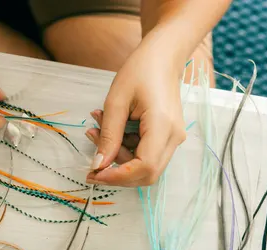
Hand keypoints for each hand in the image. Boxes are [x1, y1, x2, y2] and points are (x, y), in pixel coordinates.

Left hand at [86, 40, 185, 186]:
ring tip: (96, 131)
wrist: (163, 57)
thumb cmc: (140, 71)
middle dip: (117, 173)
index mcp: (163, 126)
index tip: (95, 173)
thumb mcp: (116, 101)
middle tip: (92, 163)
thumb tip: (99, 164)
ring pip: (146, 166)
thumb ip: (108, 136)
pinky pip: (146, 154)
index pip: (144, 167)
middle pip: (147, 174)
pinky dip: (126, 149)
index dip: (118, 176)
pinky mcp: (168, 137)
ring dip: (119, 158)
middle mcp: (174, 137)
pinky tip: (112, 129)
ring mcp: (173, 138)